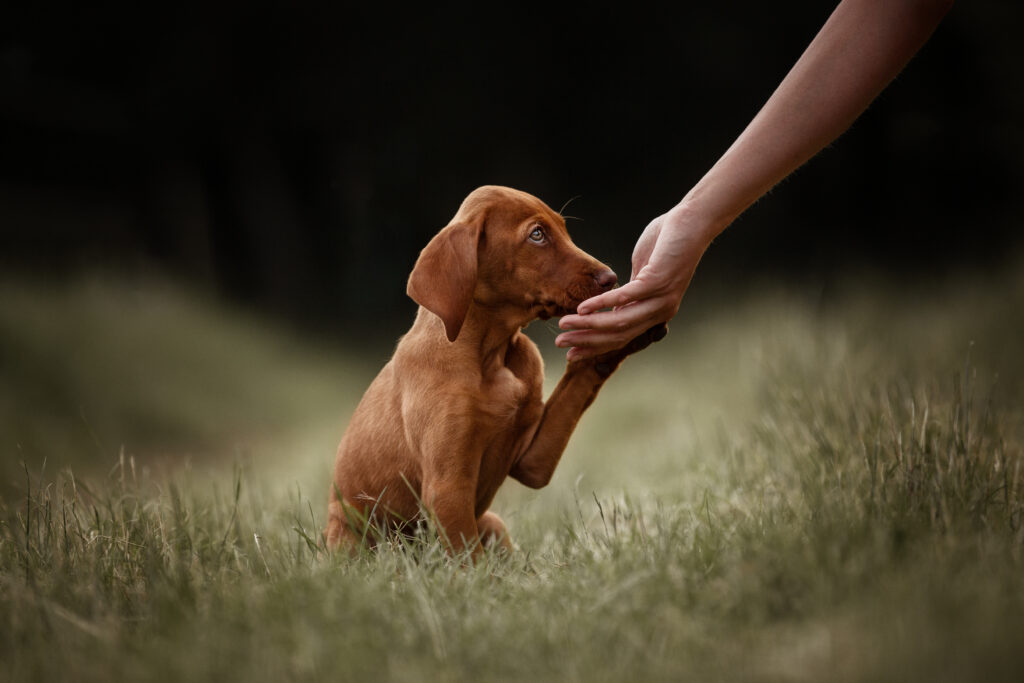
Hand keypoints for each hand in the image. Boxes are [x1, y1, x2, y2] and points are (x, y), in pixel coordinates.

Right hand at [556, 203, 711, 359]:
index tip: (572, 351)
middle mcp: (660, 312)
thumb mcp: (643, 273)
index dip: (595, 346)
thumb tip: (612, 304)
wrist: (693, 222)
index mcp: (656, 312)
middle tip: (561, 344)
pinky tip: (583, 307)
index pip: (621, 337)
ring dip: (589, 325)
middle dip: (587, 341)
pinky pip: (625, 297)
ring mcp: (661, 298)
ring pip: (620, 321)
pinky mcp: (658, 282)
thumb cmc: (666, 243)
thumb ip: (629, 291)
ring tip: (565, 324)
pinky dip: (602, 304)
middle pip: (618, 336)